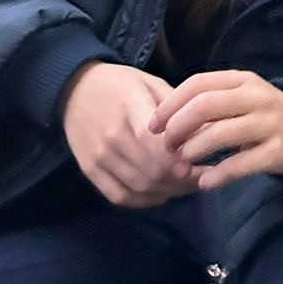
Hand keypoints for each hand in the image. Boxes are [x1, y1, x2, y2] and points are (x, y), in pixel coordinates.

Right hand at [61, 62, 200, 207]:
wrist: (75, 90)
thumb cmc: (121, 83)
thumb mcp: (151, 82)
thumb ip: (176, 106)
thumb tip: (207, 127)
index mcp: (130, 107)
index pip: (152, 141)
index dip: (177, 158)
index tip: (199, 164)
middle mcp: (112, 135)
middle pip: (150, 169)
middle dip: (181, 179)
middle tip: (201, 177)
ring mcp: (99, 156)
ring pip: (138, 186)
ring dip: (167, 191)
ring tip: (187, 186)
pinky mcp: (90, 171)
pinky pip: (119, 196)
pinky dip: (143, 201)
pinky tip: (161, 194)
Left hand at [148, 70, 282, 190]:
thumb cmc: (258, 113)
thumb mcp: (238, 97)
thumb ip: (207, 103)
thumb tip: (162, 121)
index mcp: (242, 79)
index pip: (198, 84)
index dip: (170, 104)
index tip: (153, 126)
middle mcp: (256, 97)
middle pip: (206, 105)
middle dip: (178, 127)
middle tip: (167, 146)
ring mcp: (269, 123)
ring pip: (222, 133)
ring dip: (195, 149)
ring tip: (185, 161)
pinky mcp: (278, 150)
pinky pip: (242, 164)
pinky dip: (218, 175)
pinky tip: (205, 181)